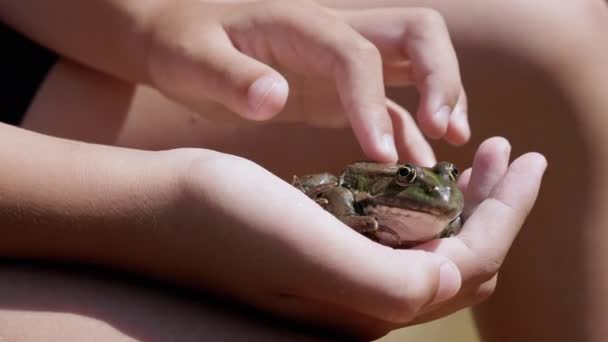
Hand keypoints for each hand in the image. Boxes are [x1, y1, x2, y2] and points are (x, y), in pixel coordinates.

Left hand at [144, 1, 467, 163]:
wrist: (176, 35)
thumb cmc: (179, 44)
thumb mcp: (190, 60)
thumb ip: (230, 78)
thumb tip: (273, 98)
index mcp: (299, 24)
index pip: (356, 55)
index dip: (374, 102)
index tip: (381, 155)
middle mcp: (332, 33)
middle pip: (416, 32)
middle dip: (441, 77)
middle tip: (445, 132)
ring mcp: (339, 59)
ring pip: (416, 58)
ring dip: (442, 95)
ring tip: (449, 146)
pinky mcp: (337, 85)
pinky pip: (391, 98)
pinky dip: (409, 126)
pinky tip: (416, 161)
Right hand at [157, 137, 544, 338]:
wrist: (160, 210)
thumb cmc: (224, 222)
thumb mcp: (306, 252)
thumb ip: (389, 282)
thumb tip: (454, 274)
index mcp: (370, 306)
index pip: (470, 264)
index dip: (509, 212)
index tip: (527, 158)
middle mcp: (362, 302)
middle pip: (460, 260)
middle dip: (496, 206)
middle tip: (507, 151)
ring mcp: (343, 279)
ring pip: (430, 247)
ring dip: (462, 204)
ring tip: (476, 160)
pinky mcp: (323, 255)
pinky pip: (394, 236)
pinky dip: (419, 204)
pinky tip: (417, 176)